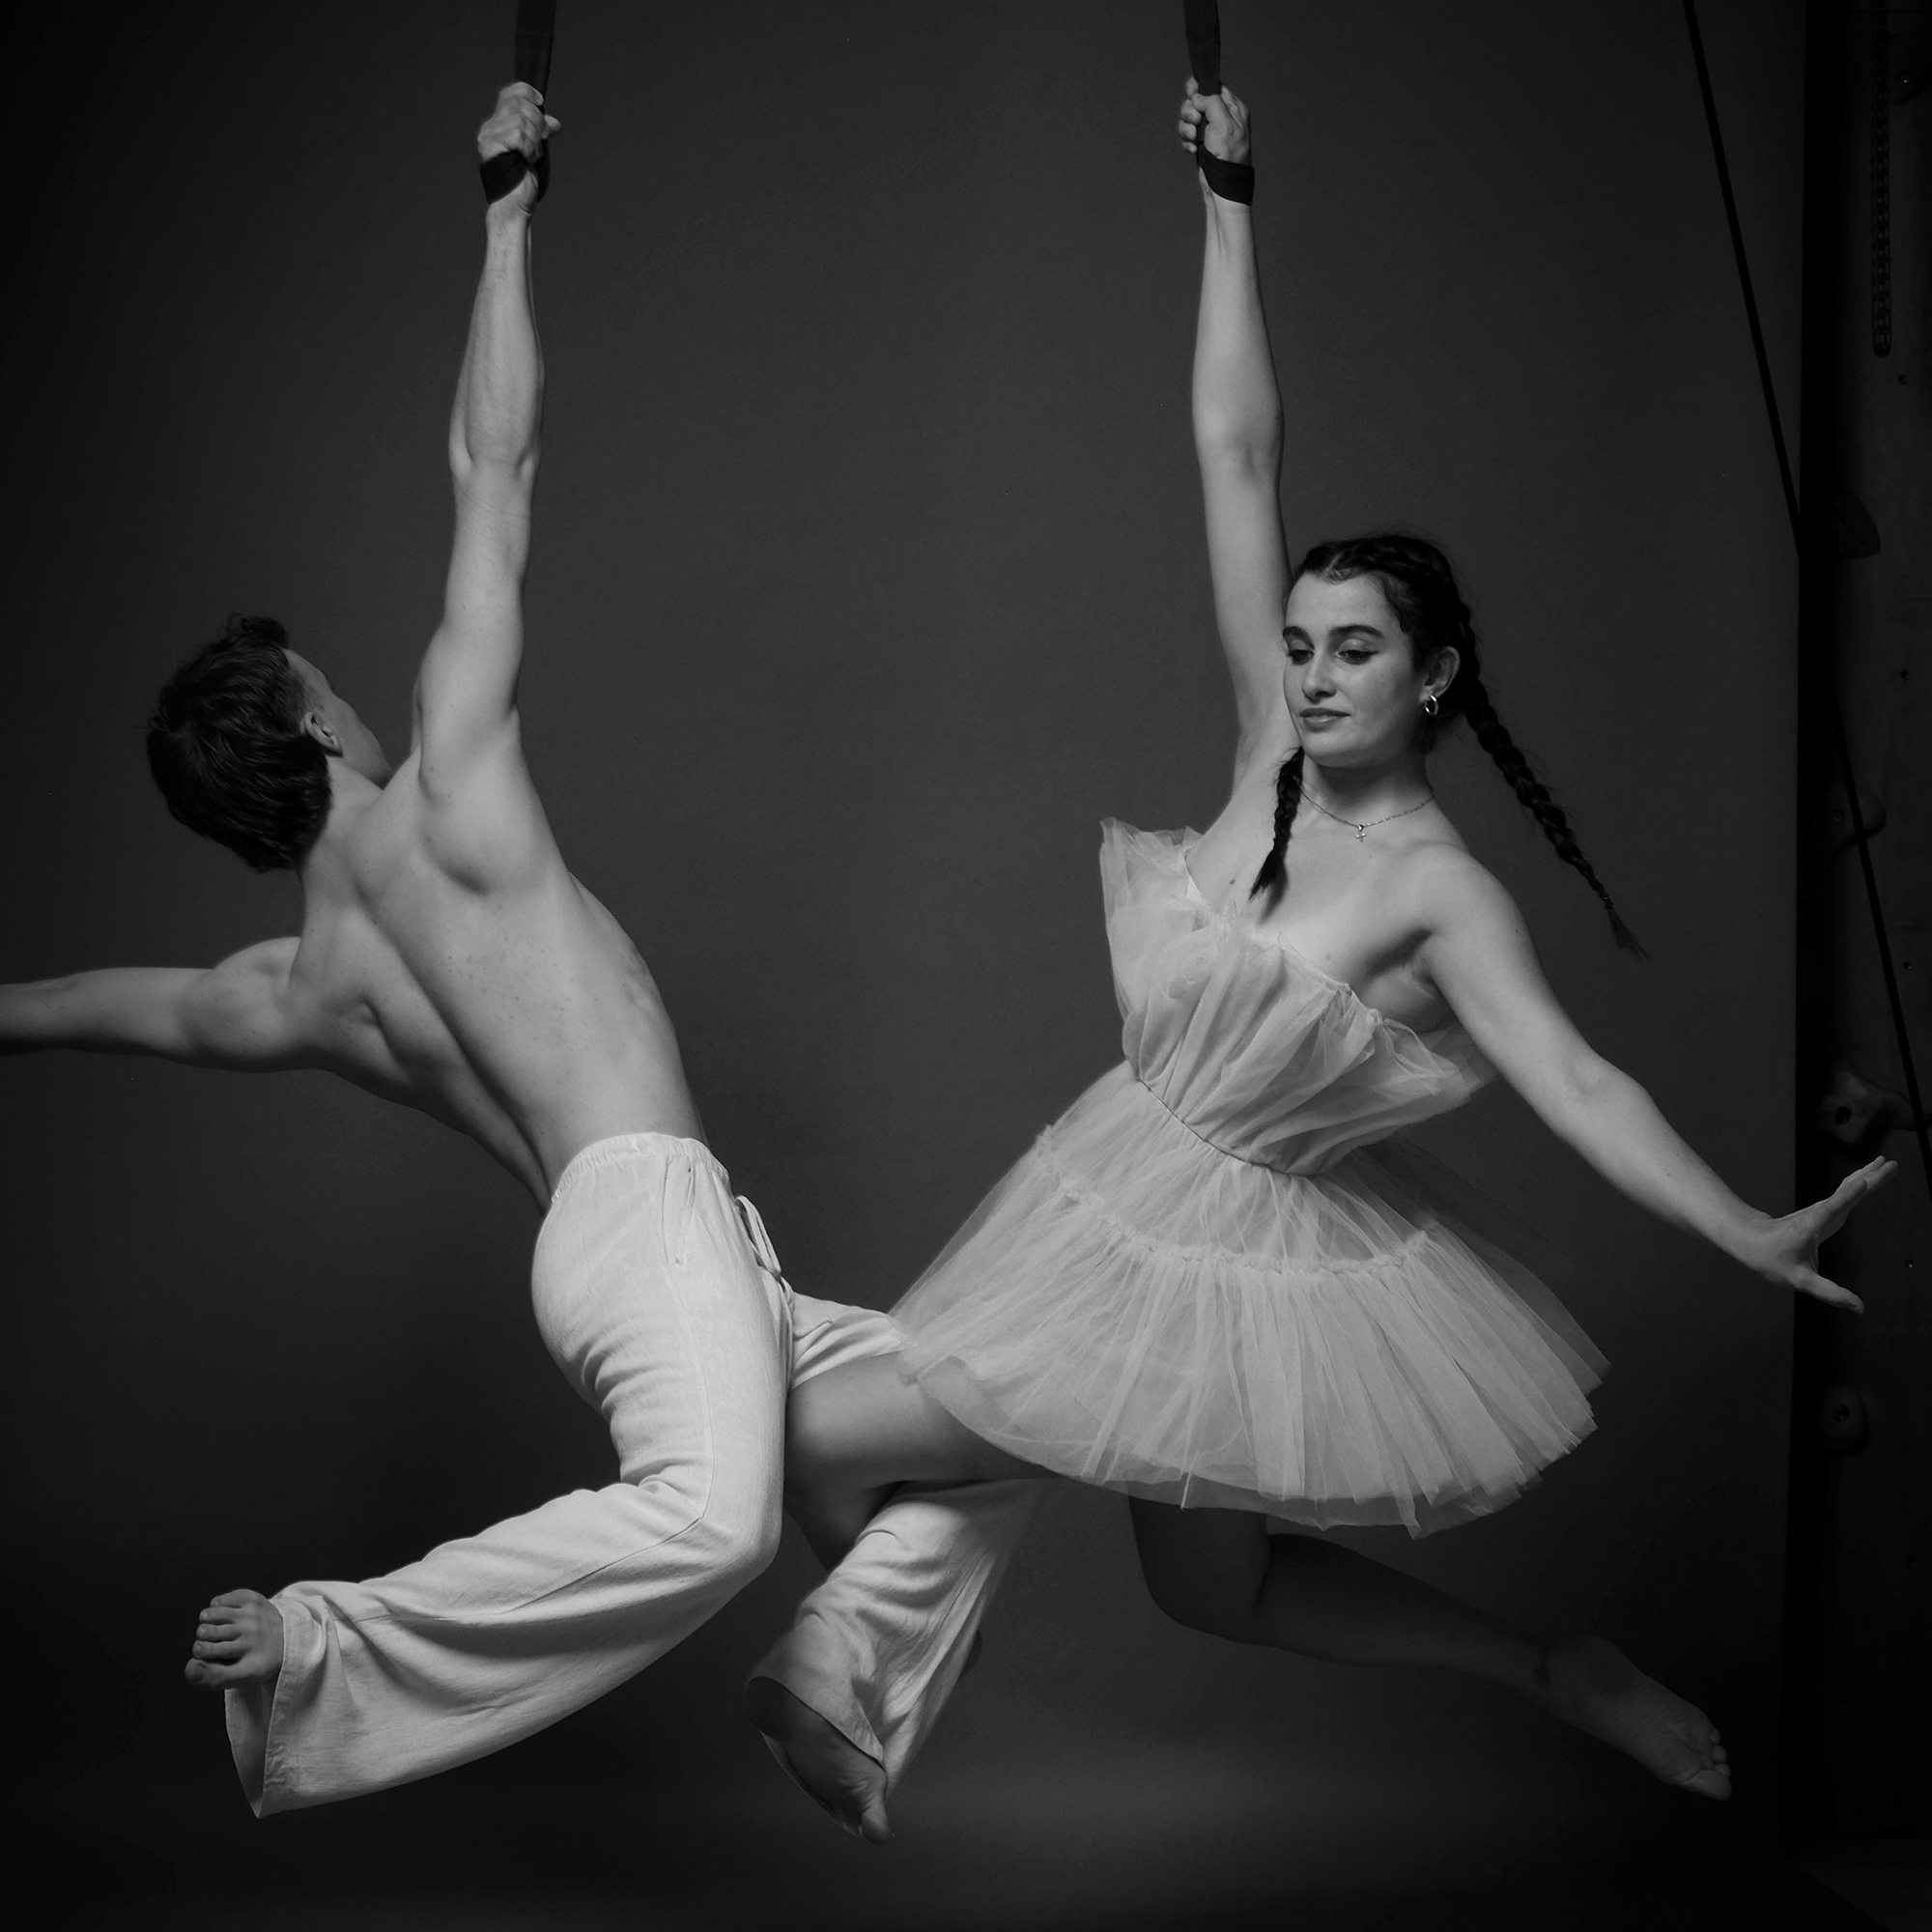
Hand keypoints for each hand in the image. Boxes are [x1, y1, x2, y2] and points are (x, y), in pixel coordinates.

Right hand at [477, 81, 558, 213]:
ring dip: (535, 139)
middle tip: (542, 140)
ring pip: (520, 120)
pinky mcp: (491, 148)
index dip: (527, 92)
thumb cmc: (523, 182)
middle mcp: (489, 128)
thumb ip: (541, 134)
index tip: (541, 102)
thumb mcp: (536, 152)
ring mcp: (488, 137)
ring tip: (532, 156)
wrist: (514, 206)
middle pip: (518, 104)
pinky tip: (528, 161)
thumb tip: (555, 123)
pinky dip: (530, 148)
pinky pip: (518, 135)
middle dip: (538, 120)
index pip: (509, 94)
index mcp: (498, 125)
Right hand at [1178, 79, 1250, 166]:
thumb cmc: (1228, 155)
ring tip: (1193, 139)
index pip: (1214, 87)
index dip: (1200, 87)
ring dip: (1187, 128)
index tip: (1191, 91)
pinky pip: (1187, 135)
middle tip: (1195, 122)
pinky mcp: (1201, 143)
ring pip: (1189, 118)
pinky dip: (1187, 142)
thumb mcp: (1223, 123)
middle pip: (1197, 102)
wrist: (1222, 185)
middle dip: (1191, 112)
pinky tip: (1193, 149)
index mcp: (1232, 108)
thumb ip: (1211, 102)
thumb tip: (1197, 96)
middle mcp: (1222, 117)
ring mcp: (1210, 131)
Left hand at [1742, 1155, 1896, 1310]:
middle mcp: (1819, 1213)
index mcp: (1813, 1226)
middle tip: (1892, 1165)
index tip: (1864, 1182)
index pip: (1831, 1209)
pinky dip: (1860, 1182)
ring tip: (1888, 1163)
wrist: (1751, 1240)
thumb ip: (1830, 1293)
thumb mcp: (1800, 1281)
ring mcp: (1822, 1209)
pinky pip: (1846, 1192)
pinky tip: (1870, 1174)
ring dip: (1868, 1175)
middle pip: (1847, 1193)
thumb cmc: (1772, 1260)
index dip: (1847, 1197)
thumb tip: (1859, 1307)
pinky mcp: (1824, 1210)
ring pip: (1848, 1188)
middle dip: (1870, 1179)